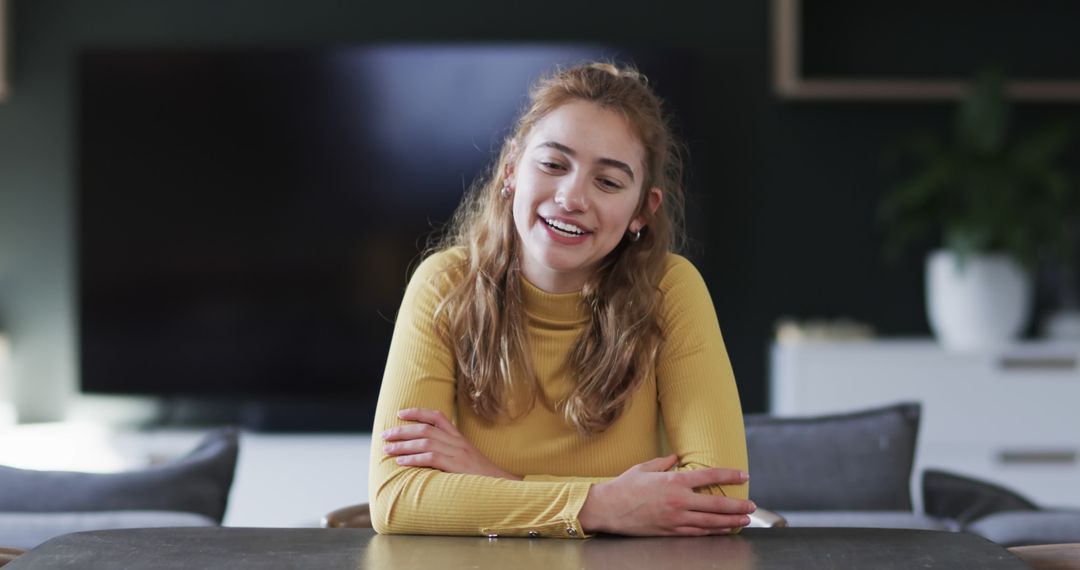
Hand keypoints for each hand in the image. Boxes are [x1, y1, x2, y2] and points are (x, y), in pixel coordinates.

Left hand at [382, 408, 520, 479]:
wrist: (500, 484)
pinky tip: (401, 462)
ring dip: (403, 445)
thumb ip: (448, 450)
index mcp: (459, 436)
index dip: (417, 412)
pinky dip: (414, 459)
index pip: (437, 416)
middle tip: (385, 435)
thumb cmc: (480, 474)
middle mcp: (457, 441)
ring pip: (425, 442)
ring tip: (388, 449)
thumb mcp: (465, 457)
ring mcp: (457, 453)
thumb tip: (426, 450)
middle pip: (425, 429)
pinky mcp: (456, 466)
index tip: (400, 413)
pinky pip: (431, 458)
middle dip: (402, 430)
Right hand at [578, 454, 753, 535]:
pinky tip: (723, 529)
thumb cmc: (624, 486)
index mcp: (673, 481)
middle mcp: (678, 501)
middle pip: (716, 504)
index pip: (709, 477)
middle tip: (752, 505)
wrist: (607, 508)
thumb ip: (664, 462)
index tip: (744, 476)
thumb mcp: (645, 467)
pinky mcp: (670, 531)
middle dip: (737, 505)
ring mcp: (675, 518)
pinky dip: (713, 531)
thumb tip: (677, 458)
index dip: (730, 476)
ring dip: (731, 521)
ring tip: (745, 519)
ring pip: (710, 521)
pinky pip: (697, 532)